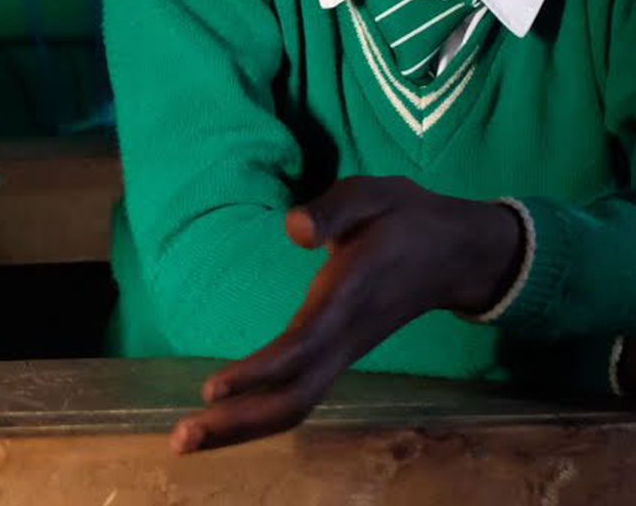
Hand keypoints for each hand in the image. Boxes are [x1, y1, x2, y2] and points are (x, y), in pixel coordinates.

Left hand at [172, 178, 522, 452]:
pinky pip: (298, 395)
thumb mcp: (374, 193)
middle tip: (180, 441)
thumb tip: (294, 230)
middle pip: (292, 398)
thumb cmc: (406, 218)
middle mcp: (344, 337)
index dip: (257, 372)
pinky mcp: (339, 355)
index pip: (300, 346)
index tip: (212, 388)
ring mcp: (344, 352)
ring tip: (187, 440)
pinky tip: (222, 420)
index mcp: (347, 296)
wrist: (455, 253)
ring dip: (242, 427)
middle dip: (237, 423)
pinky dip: (259, 413)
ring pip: (295, 405)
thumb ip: (334, 208)